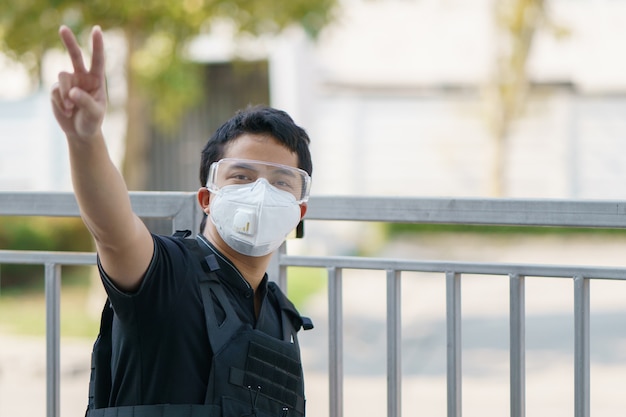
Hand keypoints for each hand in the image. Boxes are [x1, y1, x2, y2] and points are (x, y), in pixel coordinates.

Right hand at [51, 25, 106, 140]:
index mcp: (97, 80)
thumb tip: (72, 91)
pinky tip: (67, 111)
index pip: (98, 60)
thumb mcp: (94, 114)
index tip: (96, 30)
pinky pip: (55, 91)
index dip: (97, 45)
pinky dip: (60, 103)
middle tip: (63, 28)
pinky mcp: (57, 90)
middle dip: (69, 42)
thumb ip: (86, 102)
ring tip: (71, 108)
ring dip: (65, 94)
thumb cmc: (92, 121)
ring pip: (62, 77)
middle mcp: (82, 77)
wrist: (80, 132)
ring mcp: (69, 82)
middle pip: (75, 56)